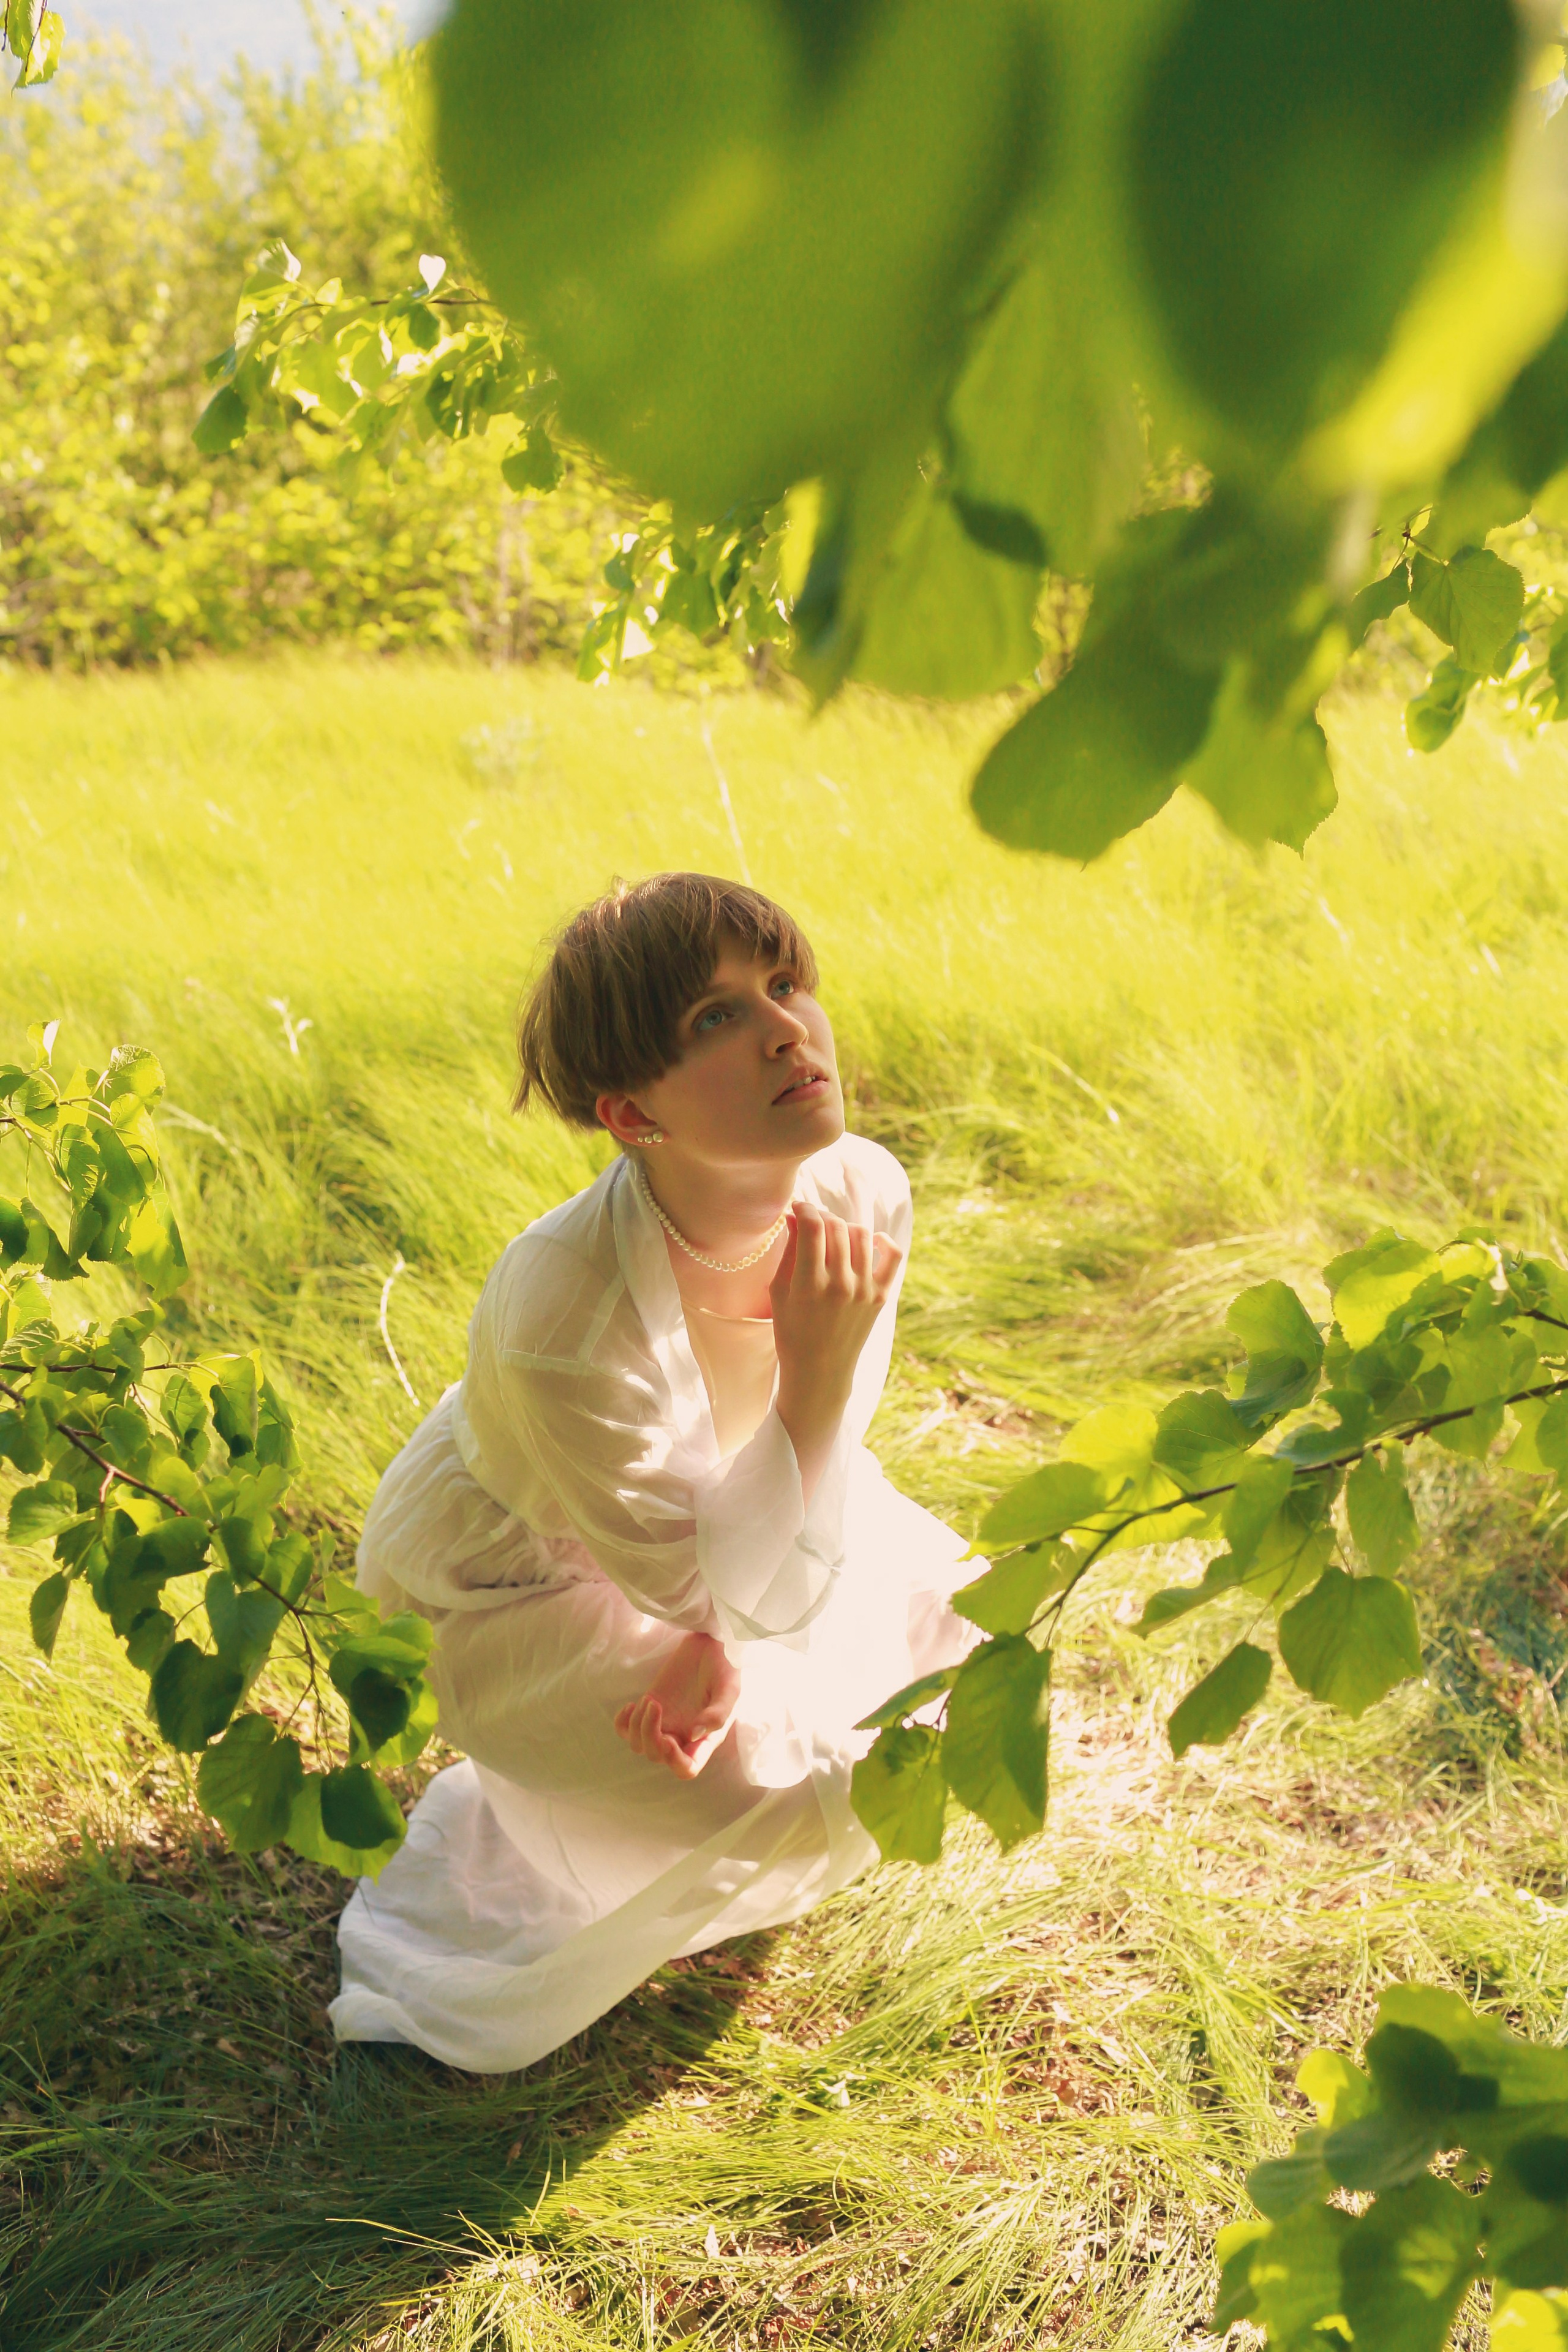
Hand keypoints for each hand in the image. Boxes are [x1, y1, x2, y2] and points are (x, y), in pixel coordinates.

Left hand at [614, 1631, 739, 1779]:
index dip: (673, 1761)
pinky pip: (626, 1730)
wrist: (711, 1644)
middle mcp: (682, 1737)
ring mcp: (664, 1723)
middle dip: (650, 1736)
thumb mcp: (730, 1689)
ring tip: (650, 1700)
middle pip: (657, 1757)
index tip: (667, 1738)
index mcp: (704, 1739)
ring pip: (639, 1745)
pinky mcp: (649, 1708)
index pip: (686, 1769)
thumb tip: (694, 1734)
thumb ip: (718, 1714)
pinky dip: (622, 1723)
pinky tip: (630, 1705)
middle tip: (655, 1705)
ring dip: (638, 1726)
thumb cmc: (726, 1668)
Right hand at [769, 1202, 902, 1494]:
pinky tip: (868, 1242)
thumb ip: (789, 1252)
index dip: (805, 1209)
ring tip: (835, 1236)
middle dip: (822, 1217)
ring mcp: (865, 1291)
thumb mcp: (780, 1292)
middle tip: (813, 1222)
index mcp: (810, 1285)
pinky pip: (892, 1255)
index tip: (799, 1209)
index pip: (814, 1227)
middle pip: (837, 1228)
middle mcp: (841, 1286)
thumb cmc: (792, 1331)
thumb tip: (797, 1217)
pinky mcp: (881, 1297)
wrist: (820, 1371)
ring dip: (845, 1228)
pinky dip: (882, 1241)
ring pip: (862, 1235)